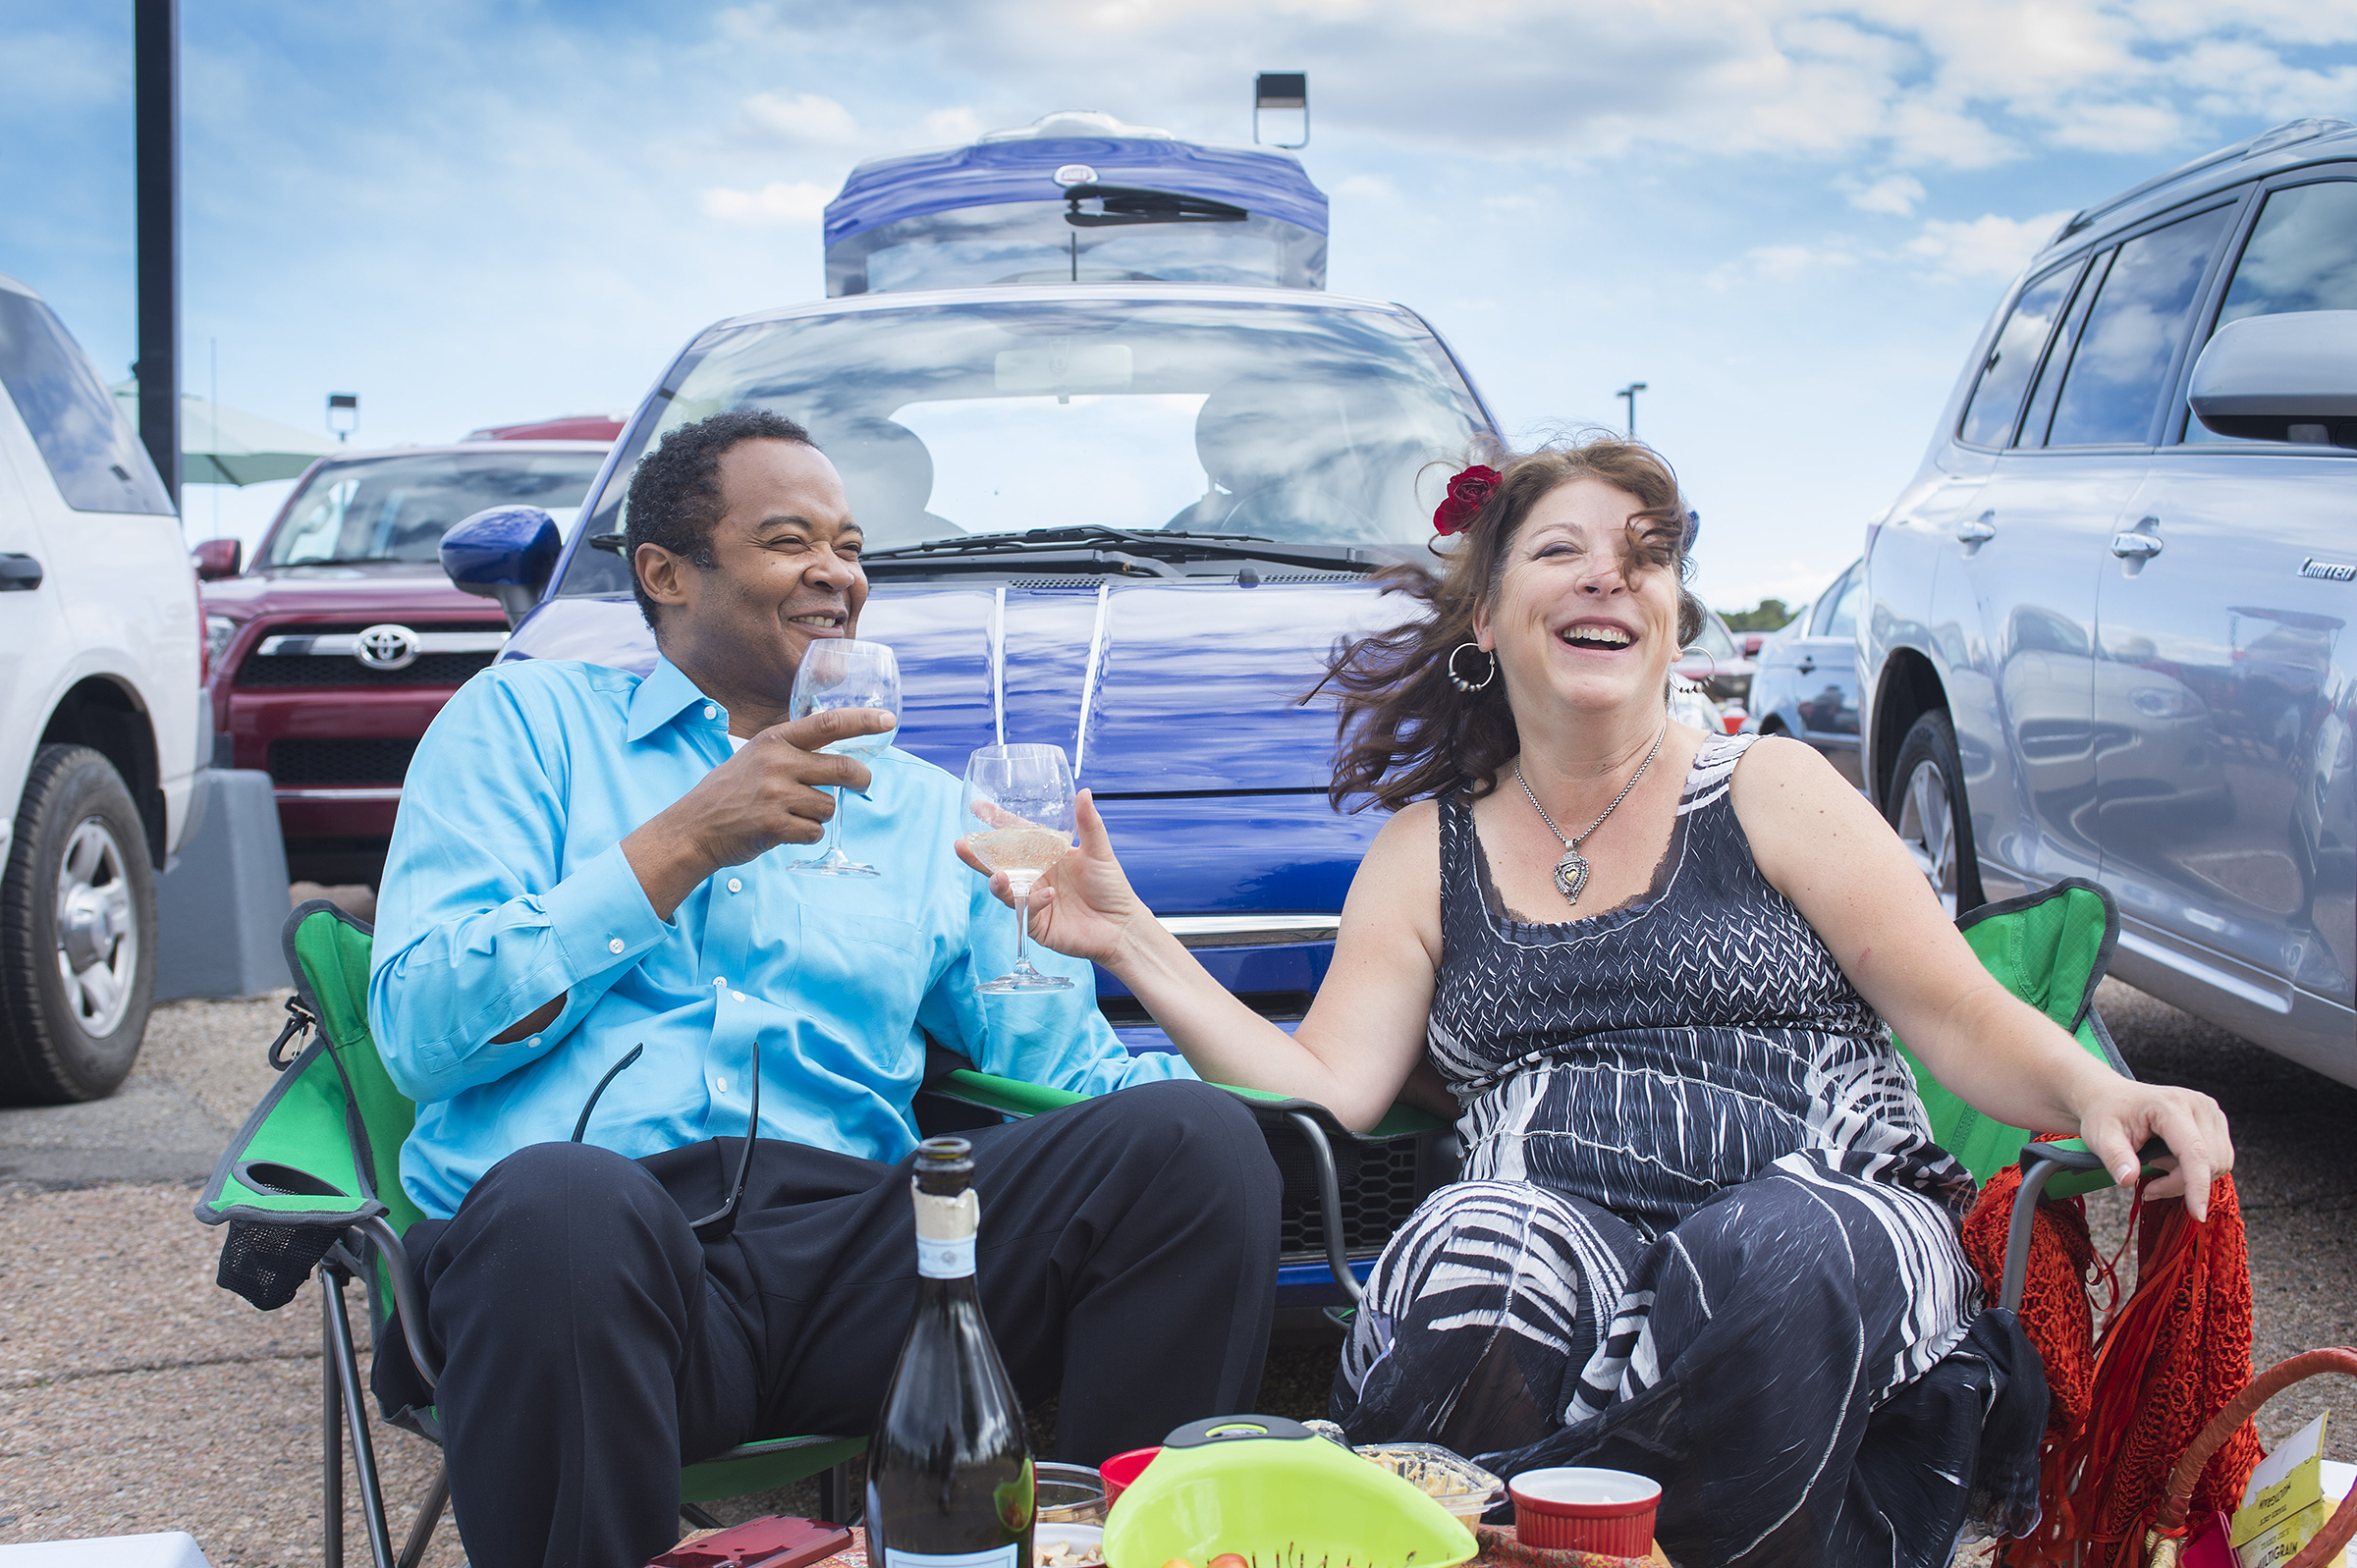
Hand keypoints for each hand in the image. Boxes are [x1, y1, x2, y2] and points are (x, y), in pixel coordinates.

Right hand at [624, 707, 892, 917]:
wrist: (693, 827)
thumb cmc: (730, 792)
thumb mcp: (756, 755)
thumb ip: (792, 750)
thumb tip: (840, 750)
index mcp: (774, 739)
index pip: (828, 723)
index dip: (862, 721)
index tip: (888, 720)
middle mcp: (776, 763)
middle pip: (841, 768)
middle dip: (861, 778)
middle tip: (863, 782)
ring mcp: (775, 794)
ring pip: (829, 805)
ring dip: (821, 814)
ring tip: (795, 814)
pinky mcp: (774, 825)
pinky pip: (816, 831)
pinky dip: (809, 834)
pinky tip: (786, 830)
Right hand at [955, 789, 1149, 965]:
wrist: (1121, 926)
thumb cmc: (1111, 887)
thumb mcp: (1100, 852)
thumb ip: (1089, 824)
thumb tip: (1084, 792)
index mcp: (1046, 854)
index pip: (1016, 835)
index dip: (997, 821)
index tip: (977, 806)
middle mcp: (1035, 875)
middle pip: (1000, 862)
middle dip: (979, 855)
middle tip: (961, 844)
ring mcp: (1032, 898)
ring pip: (1005, 889)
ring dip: (998, 882)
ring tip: (999, 877)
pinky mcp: (1035, 922)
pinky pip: (1027, 910)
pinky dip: (1035, 901)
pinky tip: (1050, 895)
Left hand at [2070, 1076, 2234, 1219]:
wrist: (2112, 1097)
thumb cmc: (2105, 1114)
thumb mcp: (2100, 1136)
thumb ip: (2114, 1157)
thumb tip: (2127, 1179)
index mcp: (2171, 1105)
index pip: (2194, 1152)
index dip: (2197, 1185)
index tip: (2197, 1214)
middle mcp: (2199, 1105)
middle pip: (2209, 1162)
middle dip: (2181, 1183)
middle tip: (2149, 1184)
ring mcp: (2210, 1112)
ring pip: (2218, 1164)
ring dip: (2189, 1178)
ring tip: (2156, 1164)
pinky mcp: (2215, 1122)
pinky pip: (2218, 1159)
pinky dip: (2196, 1171)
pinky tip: (2169, 1162)